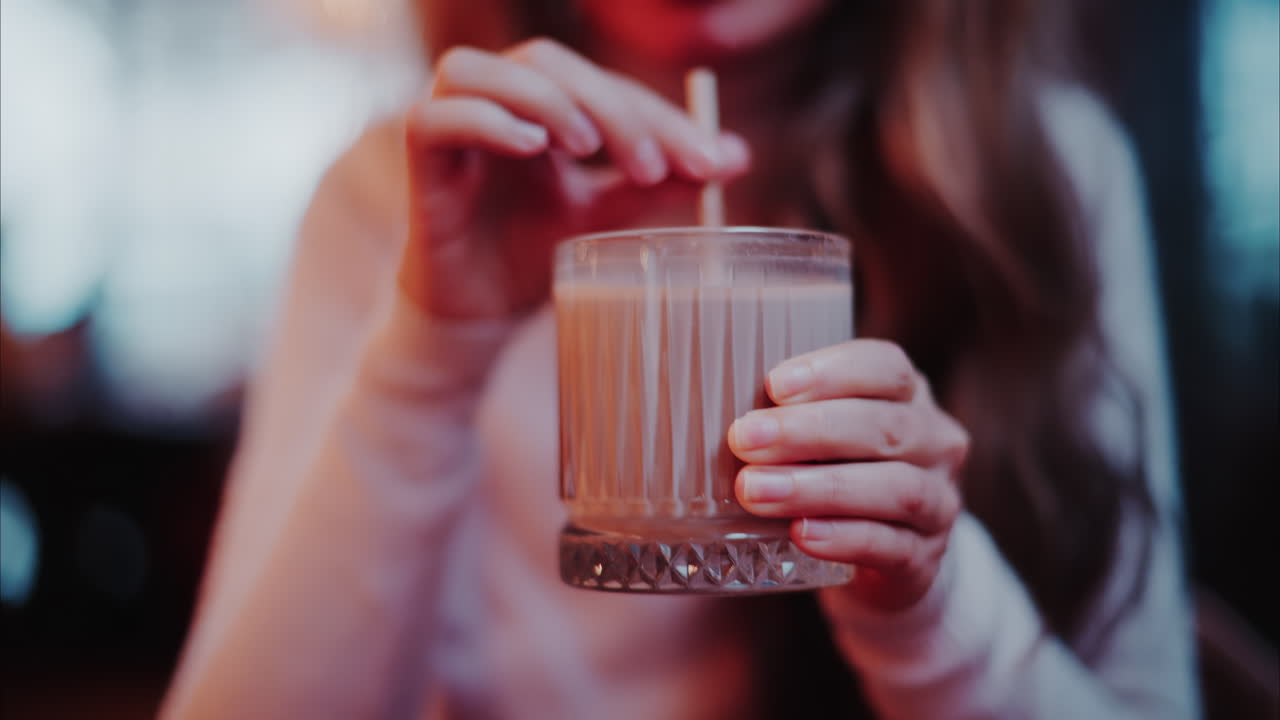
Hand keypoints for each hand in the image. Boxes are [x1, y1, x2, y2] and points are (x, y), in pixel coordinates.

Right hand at [400, 38, 749, 319]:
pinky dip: (484, 120)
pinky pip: (434, 116)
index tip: (710, 162)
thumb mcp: (609, 217)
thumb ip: (658, 182)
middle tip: (652, 164)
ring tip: (590, 146)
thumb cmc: (536, 254)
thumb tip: (737, 156)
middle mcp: (494, 100)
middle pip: (547, 62)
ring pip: (479, 70)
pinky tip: (532, 148)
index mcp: (543, 105)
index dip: (659, 115)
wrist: (480, 314)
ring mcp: (451, 123)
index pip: (604, 84)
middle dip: (610, 106)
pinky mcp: (420, 158)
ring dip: (544, 98)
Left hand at [729, 340, 968, 612]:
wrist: (881, 560)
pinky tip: (800, 535)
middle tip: (744, 439)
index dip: (831, 373)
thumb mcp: (820, 435)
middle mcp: (935, 442)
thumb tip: (708, 396)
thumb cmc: (836, 474)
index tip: (773, 385)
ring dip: (817, 488)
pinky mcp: (924, 559)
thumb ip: (786, 412)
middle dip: (809, 431)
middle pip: (884, 426)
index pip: (885, 367)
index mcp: (909, 395)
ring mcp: (938, 502)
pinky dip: (842, 538)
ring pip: (893, 488)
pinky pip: (890, 546)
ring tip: (755, 491)